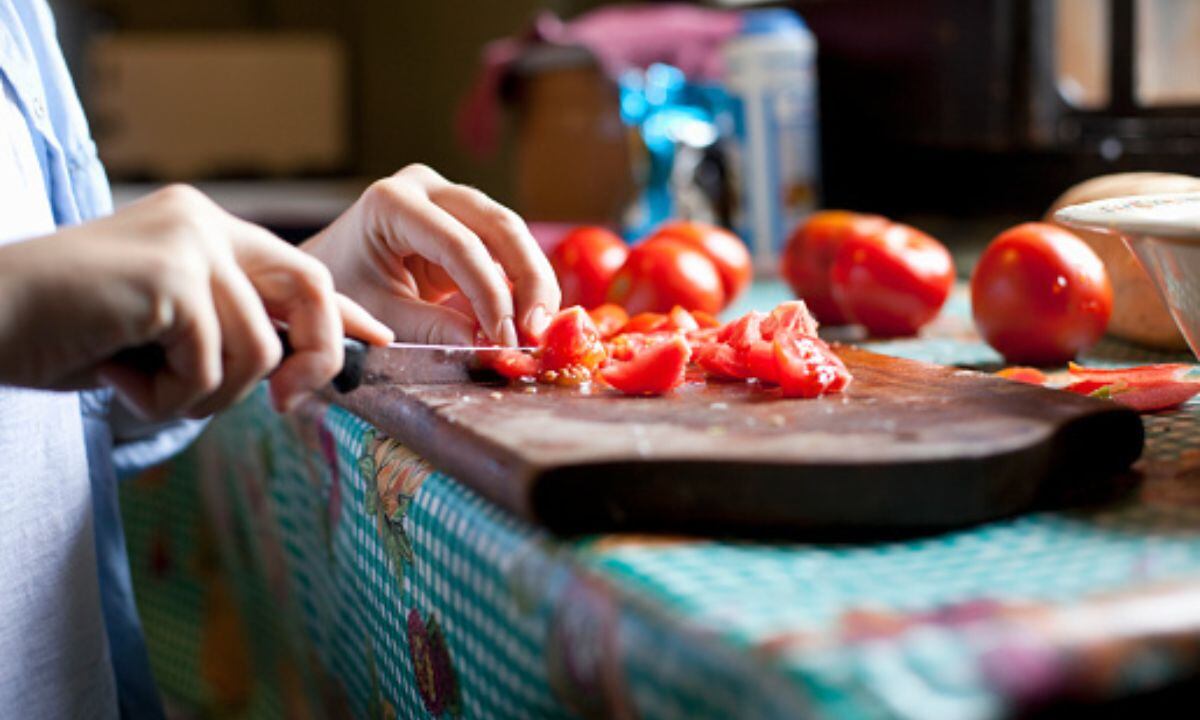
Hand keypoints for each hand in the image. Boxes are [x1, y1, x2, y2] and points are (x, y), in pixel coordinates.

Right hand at [0, 185, 392, 418]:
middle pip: (310, 289)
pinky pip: (210, 368)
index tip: (380, 339)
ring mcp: (187, 243)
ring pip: (257, 351)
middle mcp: (202, 223)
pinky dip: (166, 396)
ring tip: (139, 381)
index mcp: (202, 229)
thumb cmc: (61, 333)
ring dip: (203, 394)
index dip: (341, 310)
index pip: (296, 268)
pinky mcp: (168, 276)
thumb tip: (292, 367)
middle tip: (288, 405)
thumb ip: (224, 333)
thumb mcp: (160, 332)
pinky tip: (115, 374)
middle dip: (315, 358)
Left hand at [302, 164, 560, 345]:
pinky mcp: (466, 219)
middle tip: (539, 332)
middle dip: (528, 280)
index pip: (459, 245)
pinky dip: (523, 282)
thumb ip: (431, 328)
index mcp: (392, 202)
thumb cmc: (343, 291)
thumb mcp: (380, 314)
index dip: (491, 294)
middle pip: (498, 226)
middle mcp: (426, 188)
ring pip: (511, 233)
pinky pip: (506, 247)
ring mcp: (450, 198)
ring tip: (540, 330)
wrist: (327, 271)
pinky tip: (532, 318)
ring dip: (533, 282)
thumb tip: (487, 345)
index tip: (506, 339)